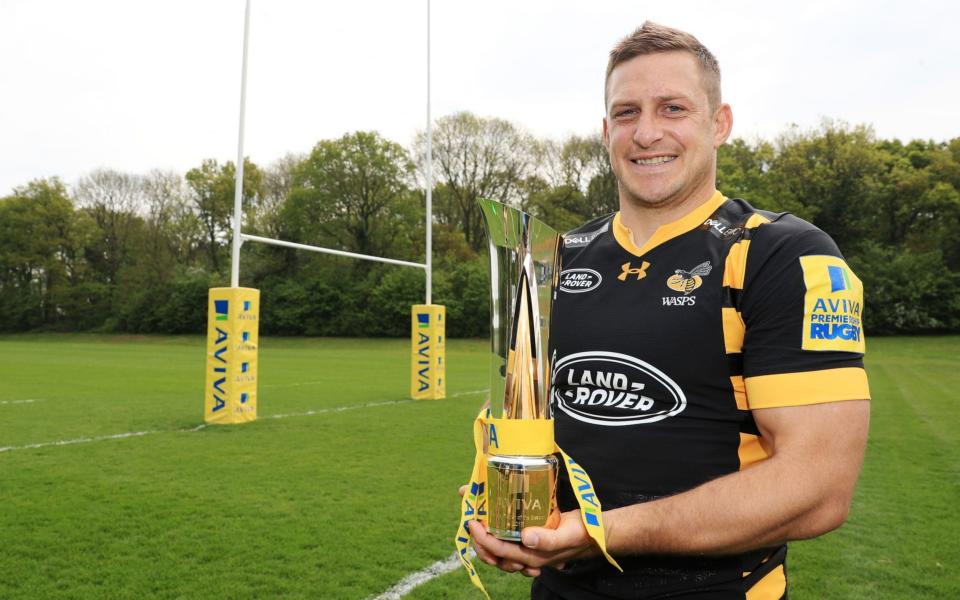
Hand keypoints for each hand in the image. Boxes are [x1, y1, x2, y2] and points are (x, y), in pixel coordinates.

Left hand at [468, 510, 598, 576]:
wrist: (594, 534)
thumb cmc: (582, 534)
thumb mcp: (567, 534)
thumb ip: (548, 539)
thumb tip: (526, 537)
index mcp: (533, 557)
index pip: (501, 551)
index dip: (483, 539)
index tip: (473, 523)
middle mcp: (527, 556)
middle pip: (495, 555)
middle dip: (478, 541)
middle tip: (470, 522)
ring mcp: (528, 551)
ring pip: (500, 552)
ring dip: (485, 540)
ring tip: (476, 525)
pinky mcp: (531, 541)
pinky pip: (508, 543)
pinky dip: (497, 536)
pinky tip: (491, 526)